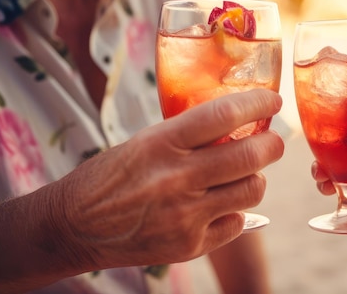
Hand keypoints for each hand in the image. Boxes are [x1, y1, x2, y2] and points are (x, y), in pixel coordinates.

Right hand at [57, 89, 283, 271]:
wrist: (74, 226)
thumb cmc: (110, 176)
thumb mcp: (146, 142)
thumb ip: (189, 135)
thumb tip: (238, 124)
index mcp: (163, 143)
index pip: (225, 114)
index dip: (258, 103)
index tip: (272, 101)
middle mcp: (177, 178)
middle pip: (251, 156)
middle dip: (272, 145)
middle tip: (272, 142)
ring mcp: (185, 216)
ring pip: (252, 190)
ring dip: (254, 179)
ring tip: (242, 175)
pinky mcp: (189, 245)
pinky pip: (237, 223)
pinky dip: (234, 212)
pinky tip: (217, 206)